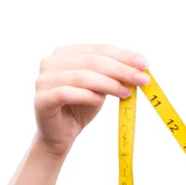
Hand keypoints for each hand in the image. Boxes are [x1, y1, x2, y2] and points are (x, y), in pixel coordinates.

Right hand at [33, 44, 149, 155]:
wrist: (60, 135)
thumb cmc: (81, 107)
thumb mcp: (101, 87)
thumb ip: (114, 76)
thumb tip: (140, 68)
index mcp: (66, 53)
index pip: (99, 49)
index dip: (123, 55)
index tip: (144, 64)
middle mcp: (51, 62)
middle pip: (92, 61)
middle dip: (121, 70)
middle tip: (142, 79)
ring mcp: (43, 80)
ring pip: (81, 76)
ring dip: (108, 84)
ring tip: (126, 93)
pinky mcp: (41, 99)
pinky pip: (65, 93)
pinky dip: (86, 95)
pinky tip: (100, 100)